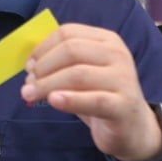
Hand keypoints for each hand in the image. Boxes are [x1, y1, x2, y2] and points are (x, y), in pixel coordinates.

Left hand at [19, 23, 161, 160]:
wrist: (133, 127)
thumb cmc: (100, 95)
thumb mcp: (83, 72)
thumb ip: (61, 62)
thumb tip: (29, 63)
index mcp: (107, 40)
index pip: (68, 33)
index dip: (42, 48)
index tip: (28, 65)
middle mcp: (117, 55)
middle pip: (71, 50)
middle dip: (43, 66)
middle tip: (28, 83)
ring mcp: (123, 79)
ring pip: (78, 74)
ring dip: (47, 84)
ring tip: (30, 94)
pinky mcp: (123, 105)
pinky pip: (93, 100)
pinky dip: (70, 99)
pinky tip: (53, 101)